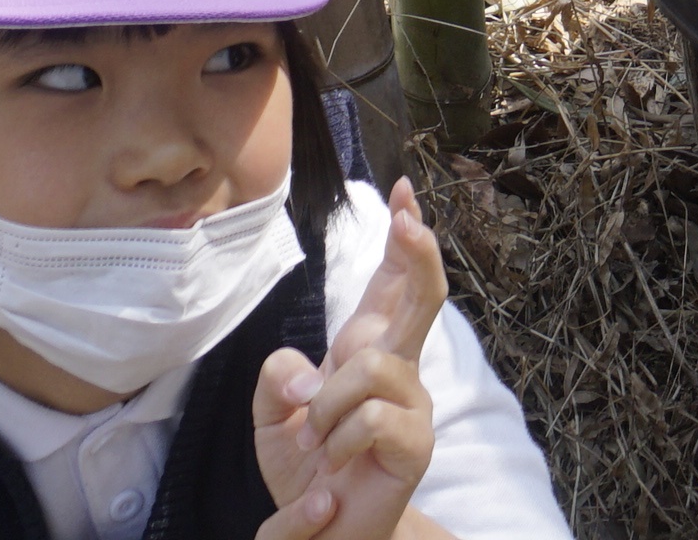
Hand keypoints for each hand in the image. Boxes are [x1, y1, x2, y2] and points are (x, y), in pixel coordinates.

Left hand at [252, 179, 447, 539]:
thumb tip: (305, 371)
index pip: (392, 283)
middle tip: (407, 221)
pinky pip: (371, 417)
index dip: (403, 238)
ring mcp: (413, 406)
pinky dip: (338, 439)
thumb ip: (278, 378)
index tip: (402, 192)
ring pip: (371, 368)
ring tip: (315, 438)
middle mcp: (398, 370)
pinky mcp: (415, 445)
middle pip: (422, 298)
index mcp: (367, 349)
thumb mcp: (274, 416)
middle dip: (418, 253)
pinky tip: (332, 466)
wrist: (321, 534)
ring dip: (327, 404)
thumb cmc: (306, 469)